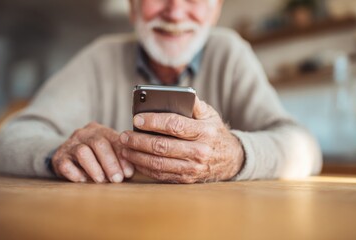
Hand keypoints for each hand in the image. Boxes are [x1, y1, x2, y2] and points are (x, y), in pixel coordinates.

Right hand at [52, 122, 133, 182]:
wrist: (68, 157)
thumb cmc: (97, 158)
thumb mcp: (111, 154)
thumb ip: (122, 160)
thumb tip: (130, 172)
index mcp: (101, 131)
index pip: (114, 140)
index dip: (123, 157)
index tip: (129, 173)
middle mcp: (85, 134)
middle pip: (99, 144)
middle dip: (110, 163)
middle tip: (117, 179)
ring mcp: (70, 144)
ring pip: (82, 152)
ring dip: (94, 168)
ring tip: (101, 180)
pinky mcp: (59, 157)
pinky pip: (66, 165)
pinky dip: (76, 174)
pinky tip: (84, 181)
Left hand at [119, 97, 243, 182]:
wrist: (231, 159)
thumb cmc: (215, 132)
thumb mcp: (210, 115)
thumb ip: (195, 104)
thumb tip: (182, 93)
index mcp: (204, 132)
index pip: (175, 125)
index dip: (153, 122)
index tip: (136, 118)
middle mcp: (199, 152)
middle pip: (162, 146)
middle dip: (139, 140)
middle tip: (123, 135)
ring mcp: (193, 168)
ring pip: (159, 164)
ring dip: (138, 156)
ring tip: (124, 148)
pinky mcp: (187, 179)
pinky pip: (162, 176)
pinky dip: (145, 168)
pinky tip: (135, 160)